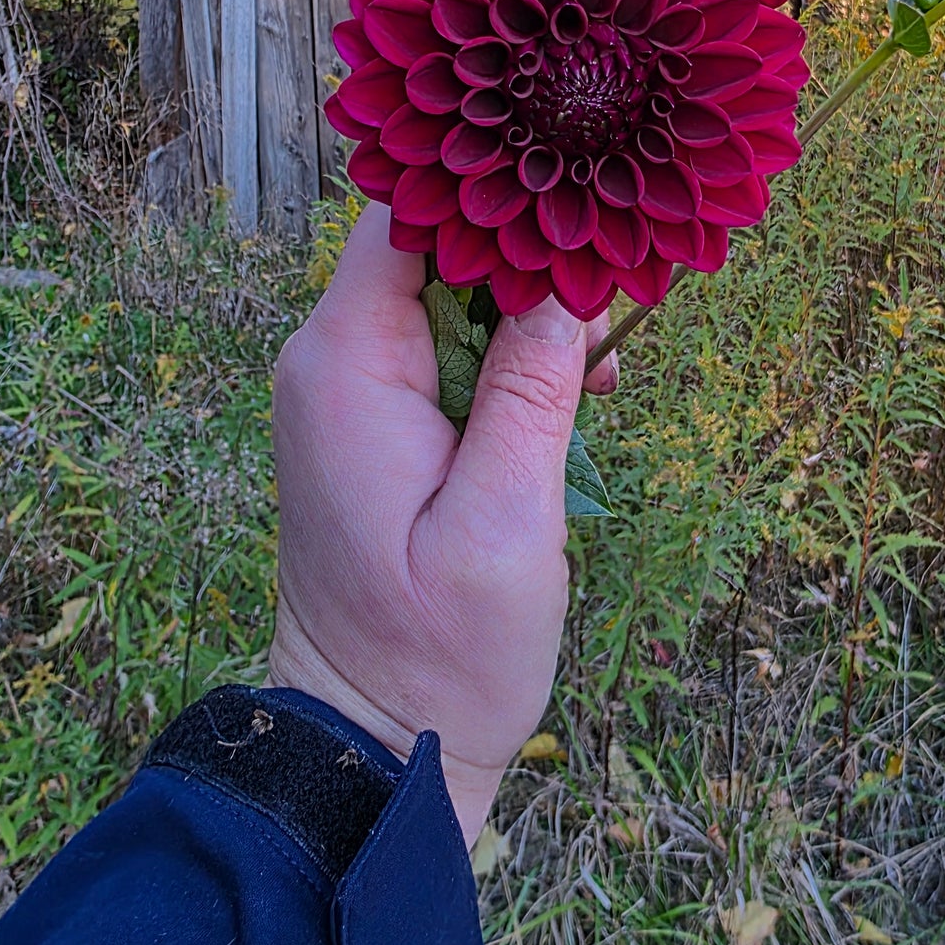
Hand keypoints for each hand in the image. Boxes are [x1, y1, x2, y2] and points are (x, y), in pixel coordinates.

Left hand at [267, 203, 617, 846]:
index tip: (582, 219)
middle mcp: (332, 359)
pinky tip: (571, 398)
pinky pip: (449, 347)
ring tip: (599, 377)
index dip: (495, 200)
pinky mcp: (379, 419)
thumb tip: (566, 278)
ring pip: (451, 293)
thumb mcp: (504, 522)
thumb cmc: (436, 653)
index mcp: (345, 365)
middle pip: (436, 245)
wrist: (372, 745)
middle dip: (529, 265)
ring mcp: (351, 389)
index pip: (404, 215)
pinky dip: (512, 359)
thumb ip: (532, 390)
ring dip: (530, 317)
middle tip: (611, 320)